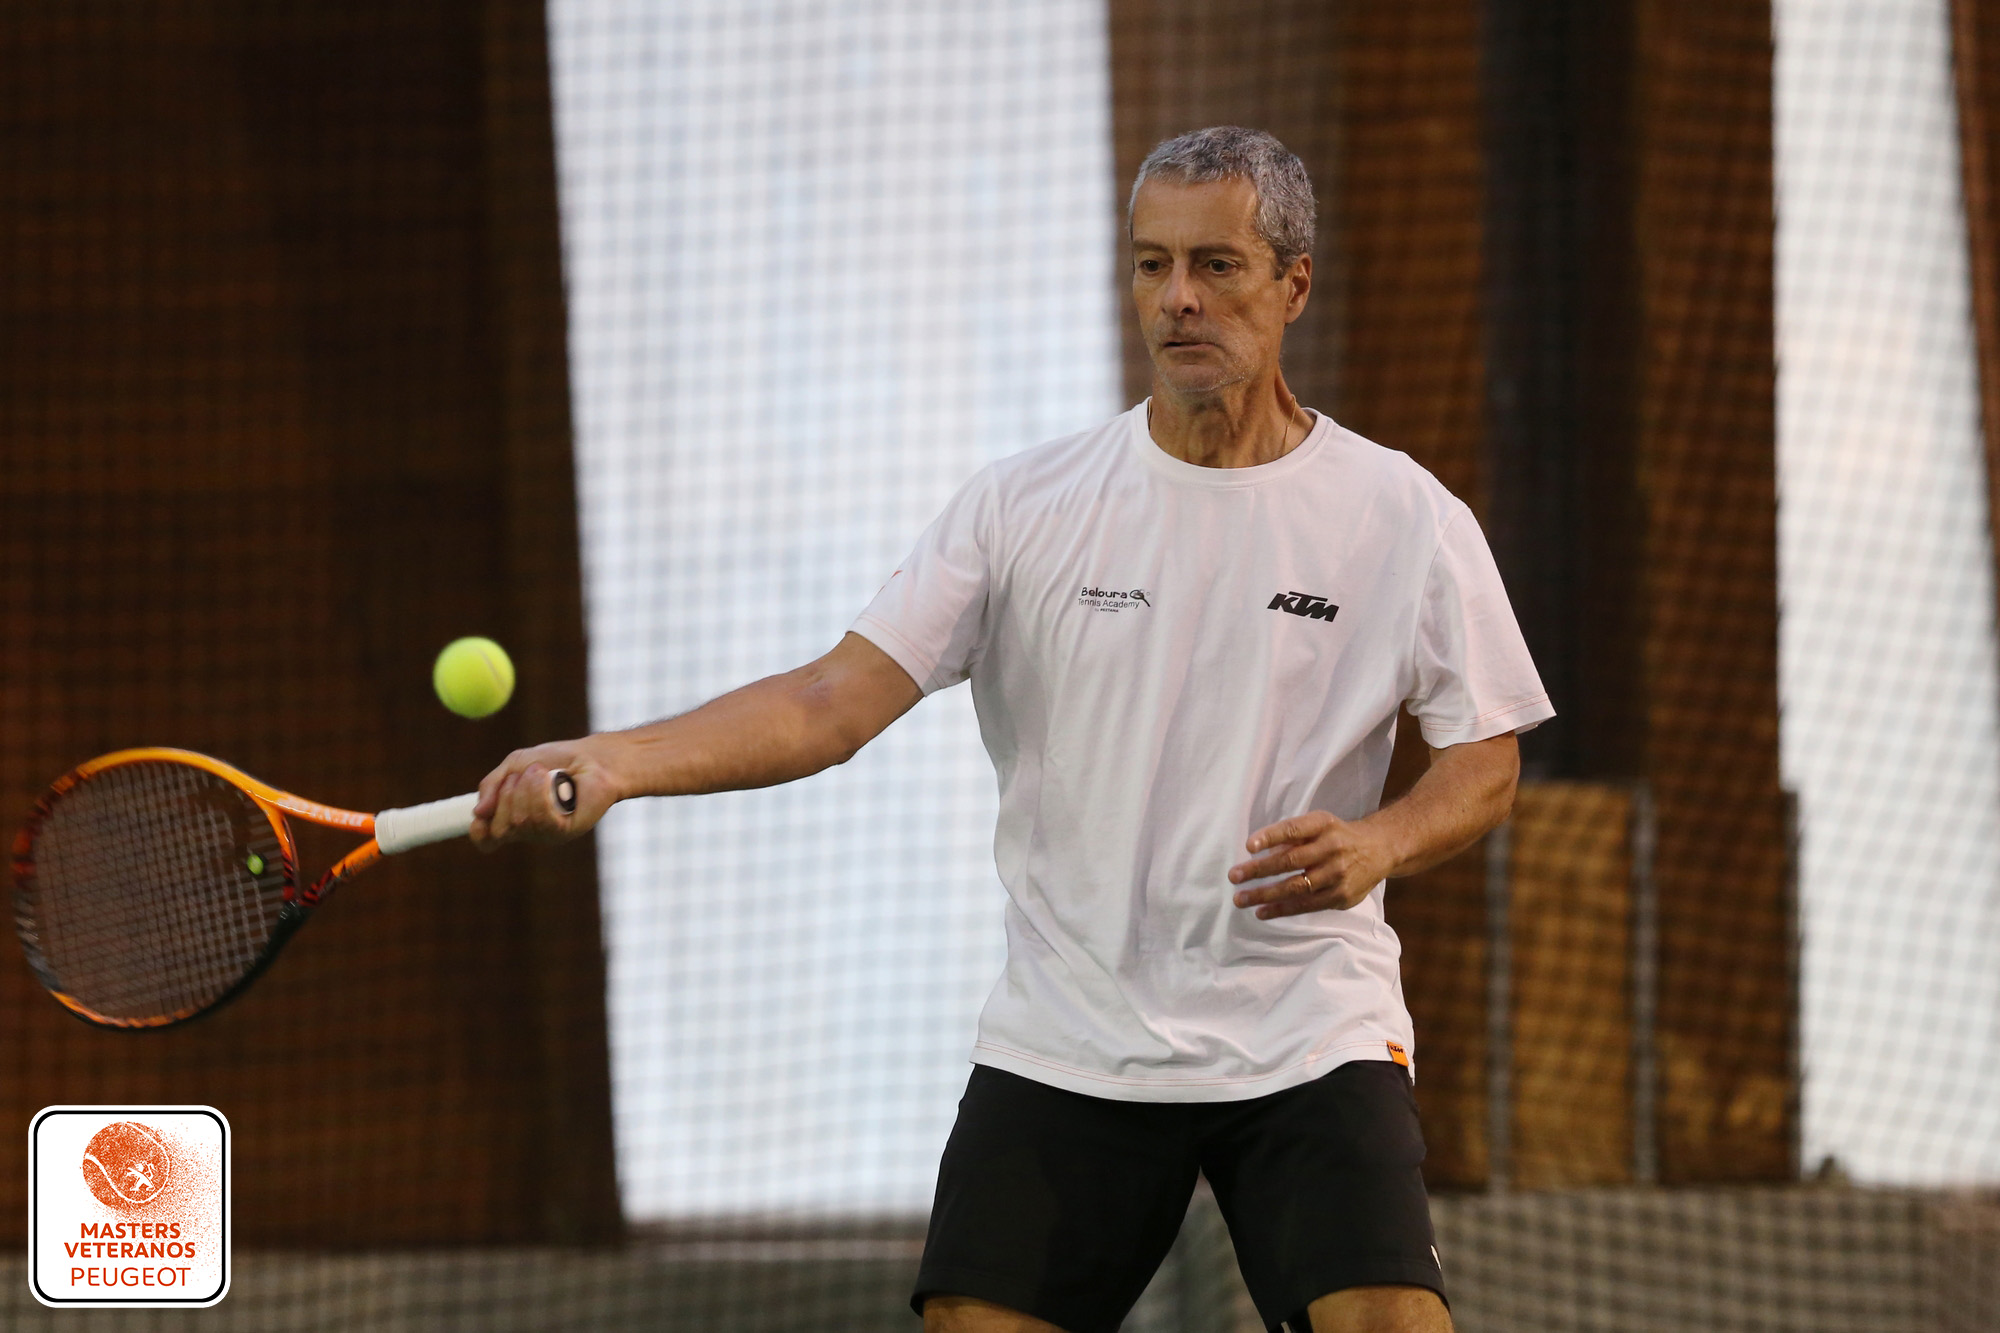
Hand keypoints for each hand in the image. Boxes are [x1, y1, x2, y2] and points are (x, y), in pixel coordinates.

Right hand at [470, 737, 620, 848]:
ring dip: (525, 790)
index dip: (479, 832)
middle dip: (505, 797)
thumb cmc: (556, 761)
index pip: (487, 839)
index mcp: (511, 817)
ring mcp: (546, 833)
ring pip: (519, 822)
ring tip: (540, 771)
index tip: (481, 814)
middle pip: (499, 830)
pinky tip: (549, 779)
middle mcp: (527, 830)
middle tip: (521, 775)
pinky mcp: (565, 831)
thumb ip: (491, 785)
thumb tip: (478, 812)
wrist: (592, 758)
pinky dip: (540, 795)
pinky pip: (542, 820)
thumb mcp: (515, 765)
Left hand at [1228, 811, 1395, 917]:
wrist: (1378, 850)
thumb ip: (1293, 836)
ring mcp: (1337, 874)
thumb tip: (1259, 852)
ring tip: (1241, 899)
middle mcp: (1332, 848)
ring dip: (1265, 895)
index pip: (1294, 829)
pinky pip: (1306, 905)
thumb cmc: (1336, 836)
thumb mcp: (1319, 825)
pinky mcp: (1341, 896)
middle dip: (1259, 870)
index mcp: (1323, 825)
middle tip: (1234, 876)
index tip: (1248, 846)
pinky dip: (1282, 910)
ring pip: (1296, 887)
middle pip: (1291, 860)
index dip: (1271, 837)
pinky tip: (1262, 912)